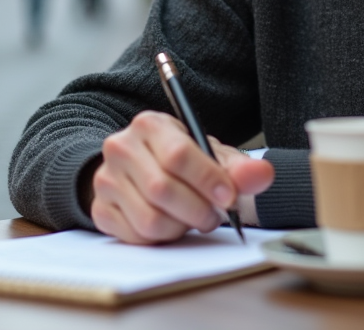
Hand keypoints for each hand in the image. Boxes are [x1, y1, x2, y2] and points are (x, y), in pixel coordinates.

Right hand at [89, 111, 273, 244]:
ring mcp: (106, 179)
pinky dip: (161, 238)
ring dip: (180, 228)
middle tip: (213, 216)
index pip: (178, 154)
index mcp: (150, 125)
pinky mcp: (100, 209)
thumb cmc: (179, 161)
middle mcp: (121, 147)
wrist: (138, 170)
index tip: (228, 197)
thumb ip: (239, 167)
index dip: (208, 180)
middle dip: (197, 211)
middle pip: (162, 190)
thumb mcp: (210, 155)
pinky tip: (169, 224)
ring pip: (150, 219)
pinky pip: (136, 237)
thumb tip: (263, 175)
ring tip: (190, 218)